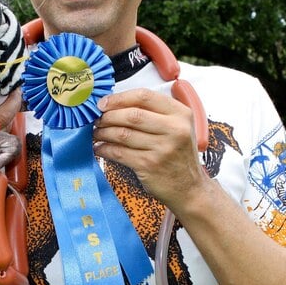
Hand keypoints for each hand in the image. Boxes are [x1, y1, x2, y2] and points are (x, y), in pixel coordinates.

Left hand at [93, 87, 205, 211]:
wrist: (188, 188)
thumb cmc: (178, 155)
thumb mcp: (177, 128)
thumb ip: (153, 113)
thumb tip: (115, 104)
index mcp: (180, 114)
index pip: (144, 96)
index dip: (119, 98)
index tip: (103, 103)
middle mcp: (174, 129)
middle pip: (132, 115)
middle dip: (108, 116)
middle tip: (97, 119)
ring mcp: (162, 148)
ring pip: (123, 133)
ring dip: (103, 132)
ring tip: (96, 133)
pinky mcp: (149, 165)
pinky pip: (119, 153)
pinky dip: (105, 149)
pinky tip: (100, 148)